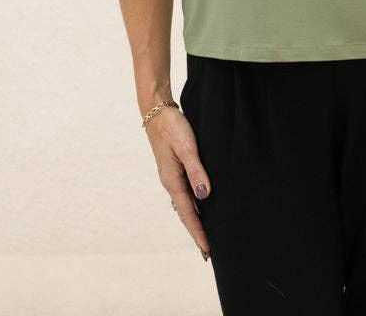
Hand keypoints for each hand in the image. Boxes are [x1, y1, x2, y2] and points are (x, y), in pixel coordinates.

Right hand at [145, 104, 212, 261]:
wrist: (157, 112)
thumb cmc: (173, 128)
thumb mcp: (187, 148)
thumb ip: (196, 171)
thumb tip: (204, 195)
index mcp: (172, 181)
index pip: (189, 213)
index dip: (199, 232)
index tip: (207, 250)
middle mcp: (171, 183)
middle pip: (186, 214)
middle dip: (197, 232)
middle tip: (208, 252)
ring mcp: (172, 177)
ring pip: (185, 204)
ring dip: (195, 220)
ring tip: (205, 235)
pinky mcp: (174, 169)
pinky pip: (185, 194)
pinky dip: (193, 205)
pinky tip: (200, 205)